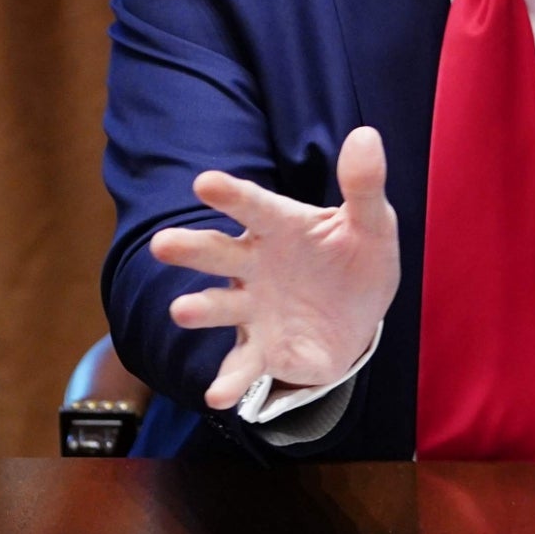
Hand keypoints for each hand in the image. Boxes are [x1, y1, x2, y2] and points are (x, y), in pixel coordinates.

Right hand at [153, 126, 399, 409]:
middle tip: (162, 245)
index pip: (253, 206)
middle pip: (218, 253)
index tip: (203, 183)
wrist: (356, 316)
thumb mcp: (372, 224)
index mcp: (279, 226)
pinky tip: (217, 398)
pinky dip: (229, 382)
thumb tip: (366, 135)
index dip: (230, 195)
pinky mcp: (262, 349)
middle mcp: (254, 265)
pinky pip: (242, 366)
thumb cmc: (356, 258)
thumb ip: (364, 187)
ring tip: (181, 311)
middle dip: (190, 250)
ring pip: (219, 307)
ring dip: (199, 309)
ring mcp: (253, 308)